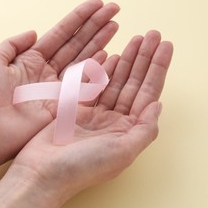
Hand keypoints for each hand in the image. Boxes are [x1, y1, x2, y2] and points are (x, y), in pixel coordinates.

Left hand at [0, 0, 119, 163]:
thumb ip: (12, 44)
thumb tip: (33, 31)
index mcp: (31, 59)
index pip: (61, 34)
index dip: (79, 19)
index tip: (96, 4)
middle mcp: (47, 72)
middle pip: (76, 44)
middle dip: (95, 26)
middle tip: (114, 10)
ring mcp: (57, 89)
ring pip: (83, 60)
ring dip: (100, 43)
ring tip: (115, 26)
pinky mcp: (63, 105)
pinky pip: (84, 85)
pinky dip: (97, 71)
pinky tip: (109, 55)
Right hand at [9, 30, 173, 201]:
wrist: (42, 173)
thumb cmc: (82, 167)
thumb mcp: (122, 153)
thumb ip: (144, 130)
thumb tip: (158, 105)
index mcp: (128, 131)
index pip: (147, 94)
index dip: (157, 69)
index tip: (165, 46)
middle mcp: (115, 122)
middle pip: (134, 83)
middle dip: (143, 59)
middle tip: (152, 34)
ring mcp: (95, 114)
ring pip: (116, 81)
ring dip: (127, 60)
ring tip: (137, 39)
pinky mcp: (76, 109)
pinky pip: (93, 85)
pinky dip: (103, 70)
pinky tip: (112, 55)